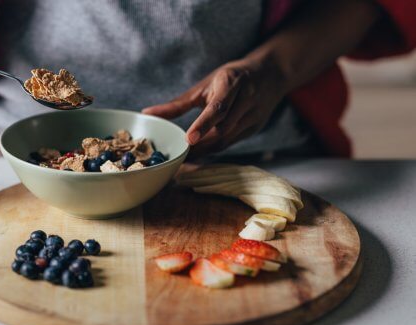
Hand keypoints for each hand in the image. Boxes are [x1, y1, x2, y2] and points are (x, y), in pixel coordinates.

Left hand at [142, 57, 285, 156]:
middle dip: (201, 143)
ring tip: (185, 158)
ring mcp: (254, 115)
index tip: (188, 139)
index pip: (218, 107)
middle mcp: (246, 99)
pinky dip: (214, 149)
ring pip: (228, 139)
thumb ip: (177, 104)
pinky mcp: (255, 127)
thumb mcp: (204, 85)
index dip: (203, 124)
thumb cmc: (230, 78)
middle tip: (178, 155)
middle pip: (223, 128)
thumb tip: (147, 113)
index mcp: (232, 83)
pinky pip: (232, 143)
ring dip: (206, 149)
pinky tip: (199, 154)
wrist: (270, 73)